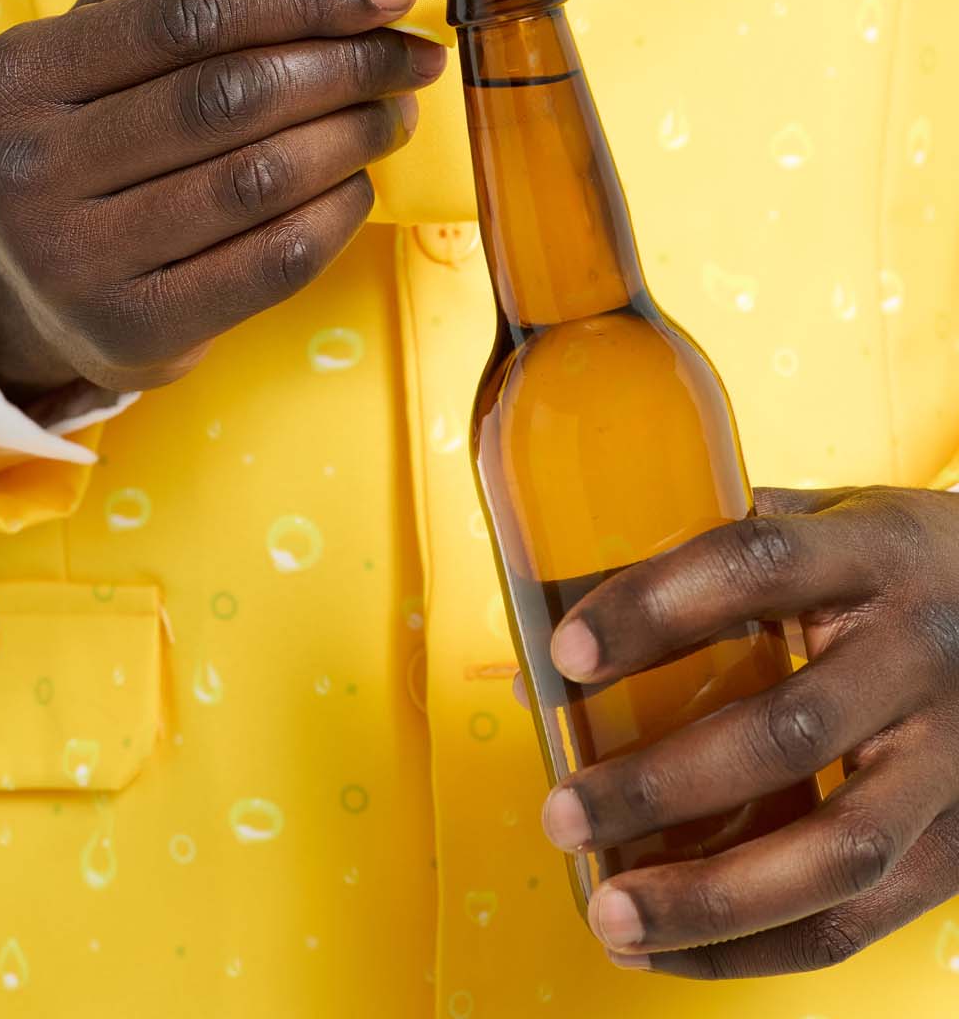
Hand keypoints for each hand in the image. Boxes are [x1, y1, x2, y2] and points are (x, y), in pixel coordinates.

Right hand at [0, 0, 443, 410]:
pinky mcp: (131, 331)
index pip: (189, 16)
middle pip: (232, 96)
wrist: (33, 287)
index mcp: (15, 75)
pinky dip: (336, 213)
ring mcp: (72, 261)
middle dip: (346, 66)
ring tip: (395, 113)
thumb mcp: (96, 51)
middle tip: (411, 56)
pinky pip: (272, 261)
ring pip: (259, 179)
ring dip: (353, 136)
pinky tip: (358, 183)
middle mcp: (26, 169)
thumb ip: (188, 3)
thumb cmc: (91, 142)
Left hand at [534, 485, 958, 978]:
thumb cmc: (900, 564)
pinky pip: (860, 921)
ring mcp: (952, 759)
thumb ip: (715, 554)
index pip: (757, 565)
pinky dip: (757, 949)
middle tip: (562, 813)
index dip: (658, 606)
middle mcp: (920, 655)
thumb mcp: (833, 519)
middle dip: (661, 785)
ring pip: (833, 852)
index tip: (565, 651)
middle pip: (788, 732)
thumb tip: (553, 629)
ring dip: (708, 899)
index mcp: (874, 552)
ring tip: (607, 913)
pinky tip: (673, 952)